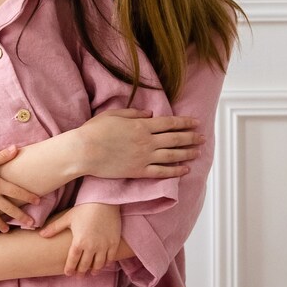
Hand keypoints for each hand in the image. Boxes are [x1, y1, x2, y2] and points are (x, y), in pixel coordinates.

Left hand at [39, 203, 120, 275]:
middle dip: (81, 272)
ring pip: (98, 264)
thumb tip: (41, 234)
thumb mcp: (67, 218)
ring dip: (94, 270)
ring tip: (91, 273)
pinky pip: (110, 258)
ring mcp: (104, 246)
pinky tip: (103, 264)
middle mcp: (91, 246)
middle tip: (79, 275)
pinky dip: (106, 263)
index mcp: (78, 242)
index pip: (73, 260)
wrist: (104, 201)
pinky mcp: (114, 242)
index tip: (68, 273)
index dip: (70, 269)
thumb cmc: (84, 209)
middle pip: (85, 265)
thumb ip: (54, 228)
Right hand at [78, 110, 204, 178]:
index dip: (185, 122)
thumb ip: (134, 113)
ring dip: (188, 153)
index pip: (169, 123)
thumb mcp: (114, 114)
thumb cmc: (94, 130)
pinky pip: (162, 172)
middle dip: (191, 137)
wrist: (84, 151)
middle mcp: (147, 141)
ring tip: (198, 152)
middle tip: (203, 138)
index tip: (196, 122)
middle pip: (175, 139)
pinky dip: (176, 171)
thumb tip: (150, 114)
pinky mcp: (138, 171)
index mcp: (141, 125)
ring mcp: (144, 157)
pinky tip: (185, 169)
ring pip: (172, 155)